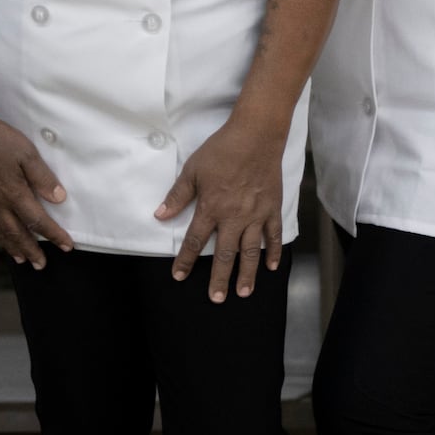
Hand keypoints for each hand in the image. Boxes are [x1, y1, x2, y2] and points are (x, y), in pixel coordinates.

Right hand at [0, 105, 71, 268]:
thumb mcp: (26, 154)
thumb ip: (43, 178)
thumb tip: (59, 198)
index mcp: (14, 194)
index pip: (38, 221)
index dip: (54, 235)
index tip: (67, 246)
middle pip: (17, 234)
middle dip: (31, 251)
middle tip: (41, 265)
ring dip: (12, 247)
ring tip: (20, 259)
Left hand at [157, 114, 287, 301]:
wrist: (256, 135)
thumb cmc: (222, 150)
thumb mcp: (193, 170)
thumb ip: (178, 196)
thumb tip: (160, 215)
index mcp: (212, 207)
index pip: (196, 241)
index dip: (186, 260)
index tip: (179, 276)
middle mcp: (235, 216)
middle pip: (226, 255)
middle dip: (219, 279)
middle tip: (217, 298)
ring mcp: (256, 214)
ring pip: (251, 251)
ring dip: (247, 274)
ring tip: (244, 292)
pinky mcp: (272, 208)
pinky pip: (273, 235)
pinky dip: (272, 251)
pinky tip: (270, 267)